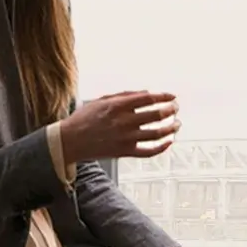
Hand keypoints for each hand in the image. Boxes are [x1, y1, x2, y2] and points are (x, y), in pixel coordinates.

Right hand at [60, 91, 179, 163]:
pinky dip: (162, 147)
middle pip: (157, 115)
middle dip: (171, 110)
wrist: (69, 141)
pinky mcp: (124, 152)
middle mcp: (124, 122)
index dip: (164, 97)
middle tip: (175, 108)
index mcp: (118, 106)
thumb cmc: (85, 118)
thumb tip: (148, 94)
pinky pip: (149, 152)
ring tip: (177, 124)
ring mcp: (126, 138)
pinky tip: (169, 141)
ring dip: (171, 128)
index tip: (173, 96)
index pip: (149, 99)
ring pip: (157, 134)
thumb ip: (126, 96)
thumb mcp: (102, 100)